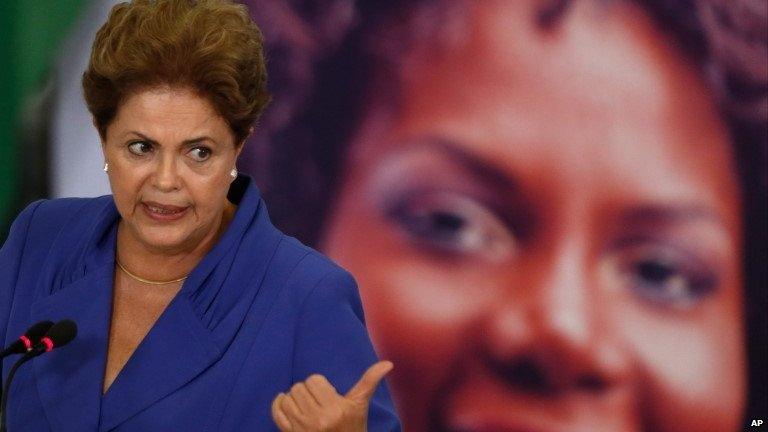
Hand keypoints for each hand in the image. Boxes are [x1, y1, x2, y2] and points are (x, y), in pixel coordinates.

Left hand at [271, 360, 393, 431]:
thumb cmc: (353, 427)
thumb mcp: (360, 405)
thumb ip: (370, 381)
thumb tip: (388, 363)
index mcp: (335, 409)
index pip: (313, 380)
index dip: (319, 384)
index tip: (327, 393)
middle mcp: (317, 419)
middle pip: (299, 388)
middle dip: (307, 391)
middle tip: (316, 400)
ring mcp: (302, 429)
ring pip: (287, 398)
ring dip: (293, 399)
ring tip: (305, 405)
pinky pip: (276, 413)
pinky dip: (278, 405)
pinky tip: (286, 403)